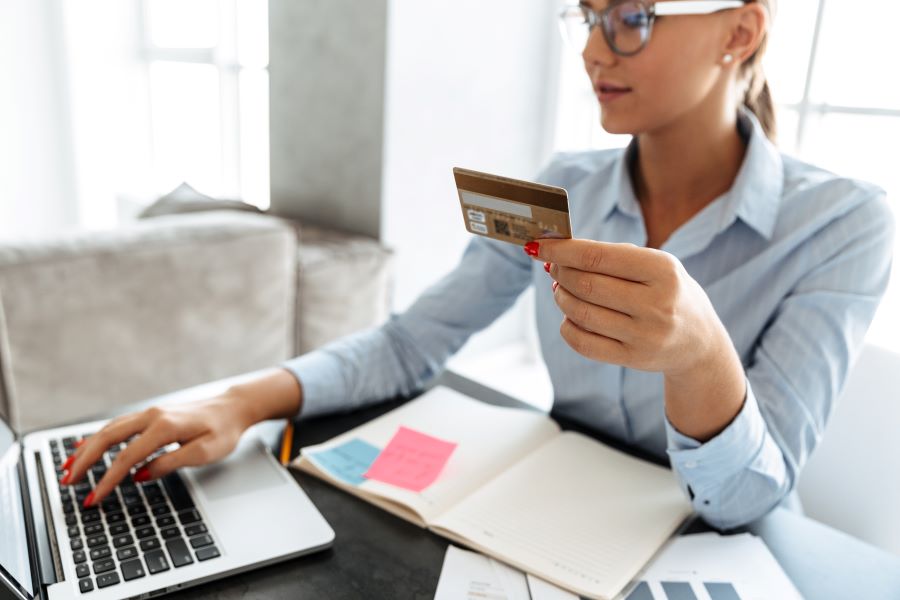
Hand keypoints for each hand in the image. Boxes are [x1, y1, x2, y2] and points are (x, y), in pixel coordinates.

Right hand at [62, 393, 255, 506]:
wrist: (234, 407)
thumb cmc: (224, 430)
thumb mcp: (205, 453)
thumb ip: (171, 463)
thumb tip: (139, 475)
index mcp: (165, 426)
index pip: (127, 457)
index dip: (108, 480)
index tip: (94, 498)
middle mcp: (152, 416)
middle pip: (108, 438)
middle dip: (85, 462)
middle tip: (68, 483)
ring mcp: (150, 413)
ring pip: (109, 430)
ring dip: (86, 449)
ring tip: (68, 469)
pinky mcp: (152, 415)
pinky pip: (118, 425)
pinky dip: (99, 438)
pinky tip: (86, 447)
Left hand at [529, 239, 727, 375]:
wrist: (699, 343)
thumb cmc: (669, 293)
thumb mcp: (657, 265)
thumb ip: (612, 256)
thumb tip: (558, 253)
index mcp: (663, 271)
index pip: (598, 257)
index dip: (561, 251)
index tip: (537, 245)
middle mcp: (656, 304)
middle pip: (586, 285)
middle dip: (560, 273)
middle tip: (552, 268)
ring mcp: (645, 336)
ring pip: (581, 313)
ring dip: (561, 298)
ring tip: (561, 289)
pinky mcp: (633, 359)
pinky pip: (583, 343)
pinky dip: (568, 326)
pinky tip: (571, 315)